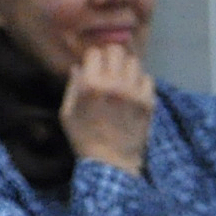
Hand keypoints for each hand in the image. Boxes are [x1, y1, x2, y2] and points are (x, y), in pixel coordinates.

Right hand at [63, 43, 156, 176]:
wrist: (111, 164)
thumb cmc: (84, 139)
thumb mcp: (68, 113)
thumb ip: (72, 87)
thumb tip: (78, 67)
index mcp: (91, 85)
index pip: (95, 52)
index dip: (93, 59)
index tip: (94, 68)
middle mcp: (114, 84)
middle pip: (116, 50)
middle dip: (111, 57)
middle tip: (110, 69)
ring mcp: (134, 93)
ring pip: (134, 62)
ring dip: (127, 68)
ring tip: (123, 79)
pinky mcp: (148, 103)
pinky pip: (148, 78)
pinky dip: (141, 81)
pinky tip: (134, 91)